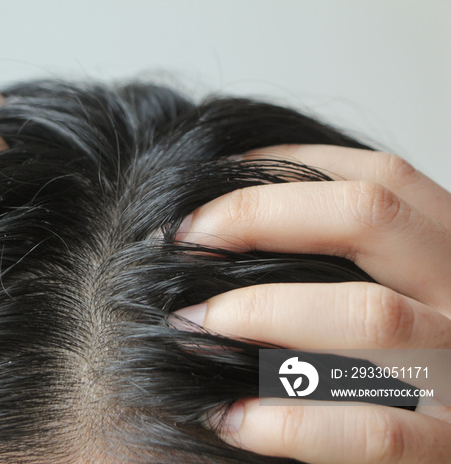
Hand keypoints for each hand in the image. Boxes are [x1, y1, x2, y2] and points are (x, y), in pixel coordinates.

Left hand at [173, 145, 450, 461]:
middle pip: (369, 213)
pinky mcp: (450, 447)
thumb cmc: (396, 357)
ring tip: (190, 324)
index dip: (280, 168)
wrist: (446, 439)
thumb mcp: (395, 284)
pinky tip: (231, 418)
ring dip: (263, 312)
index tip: (204, 194)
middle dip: (257, 217)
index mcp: (450, 247)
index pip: (374, 176)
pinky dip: (293, 423)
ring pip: (372, 314)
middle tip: (180, 242)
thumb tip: (222, 219)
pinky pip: (374, 431)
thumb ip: (341, 252)